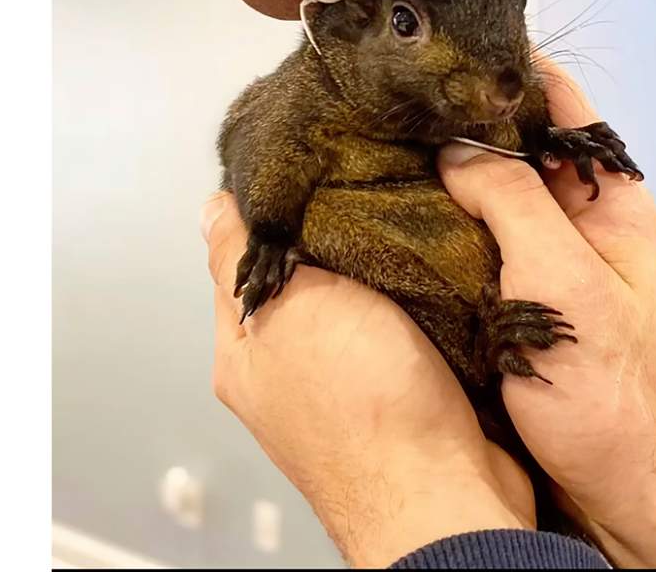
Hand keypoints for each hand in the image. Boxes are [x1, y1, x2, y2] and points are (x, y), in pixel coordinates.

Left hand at [201, 193, 533, 566]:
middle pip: (302, 277)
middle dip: (331, 234)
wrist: (443, 492)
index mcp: (245, 355)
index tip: (302, 163)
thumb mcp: (290, 308)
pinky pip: (403, 327)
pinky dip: (417, 300)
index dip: (268, 206)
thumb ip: (246, 257)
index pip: (239, 257)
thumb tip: (212, 209)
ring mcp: (346, 385)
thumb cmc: (363, 411)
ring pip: (357, 300)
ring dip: (379, 266)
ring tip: (404, 222)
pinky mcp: (401, 392)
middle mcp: (288, 372)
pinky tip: (434, 273)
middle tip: (365, 187)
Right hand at [436, 63, 655, 567]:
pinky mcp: (517, 300)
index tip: (439, 47)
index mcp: (609, 199)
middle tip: (387, 101)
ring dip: (440, 174)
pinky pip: (473, 243)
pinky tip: (395, 218)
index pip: (557, 100)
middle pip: (514, 143)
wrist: (628, 491)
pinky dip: (437, 226)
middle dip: (455, 119)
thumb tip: (455, 149)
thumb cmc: (616, 400)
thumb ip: (514, 203)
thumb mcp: (565, 284)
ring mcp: (545, 260)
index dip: (501, 66)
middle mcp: (577, 220)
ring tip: (377, 148)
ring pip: (487, 193)